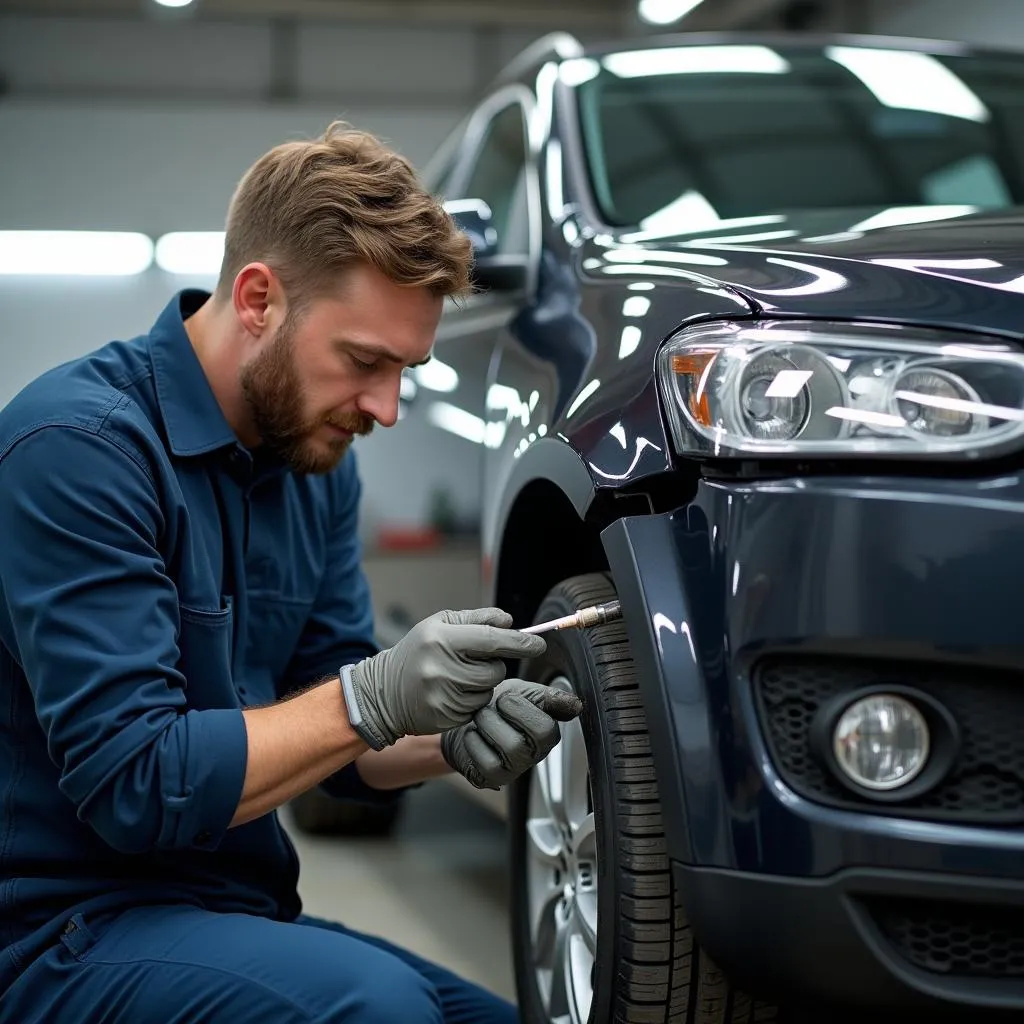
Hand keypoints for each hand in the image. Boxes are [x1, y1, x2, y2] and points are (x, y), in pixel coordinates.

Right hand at [344, 608, 545, 749]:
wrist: (382, 692)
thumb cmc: (415, 653)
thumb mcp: (439, 624)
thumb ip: (477, 619)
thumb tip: (509, 622)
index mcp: (441, 638)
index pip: (492, 640)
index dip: (520, 643)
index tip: (538, 644)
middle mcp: (442, 667)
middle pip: (495, 669)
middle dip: (493, 665)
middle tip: (473, 661)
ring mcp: (444, 695)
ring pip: (488, 690)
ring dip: (482, 683)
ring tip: (456, 677)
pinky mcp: (447, 716)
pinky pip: (477, 708)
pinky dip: (472, 700)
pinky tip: (450, 693)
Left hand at [440, 679, 582, 789]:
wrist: (464, 714)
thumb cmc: (497, 704)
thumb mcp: (524, 692)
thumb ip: (550, 698)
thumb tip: (577, 704)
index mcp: (545, 734)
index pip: (546, 730)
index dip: (521, 709)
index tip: (507, 698)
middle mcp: (532, 755)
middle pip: (521, 745)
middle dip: (499, 717)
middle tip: (492, 707)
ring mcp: (512, 770)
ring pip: (503, 754)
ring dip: (485, 726)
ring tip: (481, 717)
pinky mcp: (491, 778)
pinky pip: (486, 765)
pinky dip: (474, 743)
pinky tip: (474, 734)